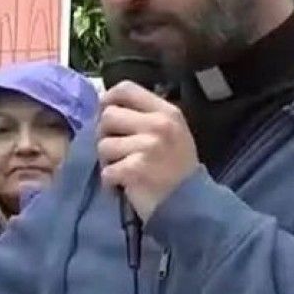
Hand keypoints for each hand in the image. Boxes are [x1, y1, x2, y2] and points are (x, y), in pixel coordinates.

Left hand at [96, 81, 198, 219]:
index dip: (108, 98)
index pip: (126, 89)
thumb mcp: (172, 133)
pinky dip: (110, 181)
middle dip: (105, 134)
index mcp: (166, 112)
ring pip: (103, 145)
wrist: (190, 205)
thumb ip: (145, 116)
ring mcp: (147, 147)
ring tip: (122, 170)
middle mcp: (158, 125)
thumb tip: (106, 107)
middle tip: (114, 150)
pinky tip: (122, 185)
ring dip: (107, 161)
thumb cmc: (177, 168)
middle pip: (108, 116)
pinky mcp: (135, 170)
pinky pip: (106, 171)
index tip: (104, 112)